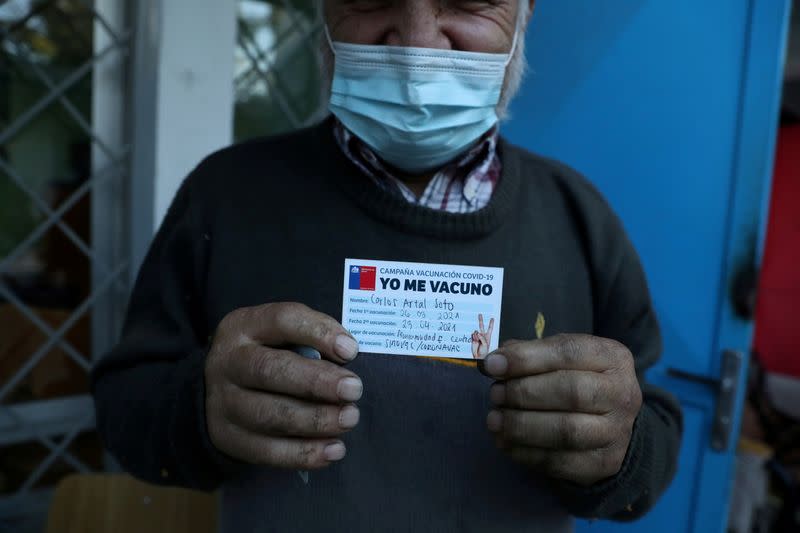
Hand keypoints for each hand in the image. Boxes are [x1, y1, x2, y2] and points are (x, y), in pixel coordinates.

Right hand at [205, 302, 362, 469]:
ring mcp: (223, 403)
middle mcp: (227, 362)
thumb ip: (311, 337)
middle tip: (354, 390)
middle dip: (317, 382)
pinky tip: (333, 450)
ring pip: (269, 415)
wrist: (220, 388)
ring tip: (348, 418)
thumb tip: (348, 354)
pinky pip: (266, 451)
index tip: (351, 351)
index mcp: (243, 326)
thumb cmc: (268, 354)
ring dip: (315, 420)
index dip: (318, 333)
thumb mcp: (281, 333)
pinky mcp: (227, 438)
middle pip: (270, 370)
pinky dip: (304, 453)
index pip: (281, 320)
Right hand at [471, 313, 494, 358]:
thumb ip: (482, 338)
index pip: (489, 328)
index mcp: (488, 336)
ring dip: (476, 335)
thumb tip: (477, 333)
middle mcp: (482, 336)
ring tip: (477, 340)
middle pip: (481, 326)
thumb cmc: (484, 352)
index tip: (492, 318)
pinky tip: (475, 340)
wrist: (478, 356)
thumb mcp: (486, 344)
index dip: (491, 323)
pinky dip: (473, 337)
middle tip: (480, 314)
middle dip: (480, 320)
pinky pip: (472, 335)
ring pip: (476, 332)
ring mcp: (477, 337)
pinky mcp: (473, 339)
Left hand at [483, 334, 641, 485]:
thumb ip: (529, 354)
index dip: (526, 358)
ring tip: (495, 420)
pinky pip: (560, 462)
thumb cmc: (577, 380)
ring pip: (566, 430)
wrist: (610, 424)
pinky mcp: (604, 463)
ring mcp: (617, 432)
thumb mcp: (560, 357)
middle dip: (523, 393)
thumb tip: (493, 363)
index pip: (568, 352)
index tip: (491, 365)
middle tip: (495, 395)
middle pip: (570, 392)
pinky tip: (505, 442)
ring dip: (522, 426)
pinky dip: (526, 453)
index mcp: (612, 357)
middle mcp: (622, 393)